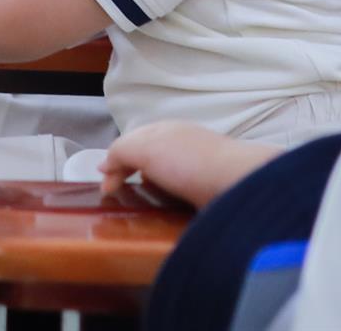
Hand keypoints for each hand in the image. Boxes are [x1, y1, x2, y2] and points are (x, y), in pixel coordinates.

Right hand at [98, 121, 272, 206]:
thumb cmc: (187, 162)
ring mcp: (195, 168)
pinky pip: (179, 194)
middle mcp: (179, 146)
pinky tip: (164, 209)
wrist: (236, 183)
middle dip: (129, 172)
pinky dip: (166, 199)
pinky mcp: (207, 191)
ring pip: (163, 176)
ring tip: (137, 204)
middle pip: (146, 158)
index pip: (131, 142)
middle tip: (117, 196)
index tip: (105, 189)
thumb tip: (104, 166)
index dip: (114, 162)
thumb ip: (120, 151)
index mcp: (164, 131)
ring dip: (149, 187)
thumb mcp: (144, 147)